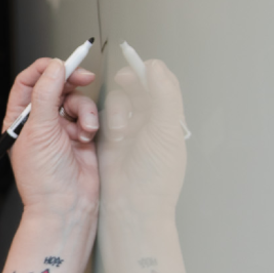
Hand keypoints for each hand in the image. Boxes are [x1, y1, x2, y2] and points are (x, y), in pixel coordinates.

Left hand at [5, 58, 99, 218]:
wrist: (66, 206)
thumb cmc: (43, 179)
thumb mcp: (40, 129)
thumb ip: (47, 94)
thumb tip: (54, 67)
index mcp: (18, 119)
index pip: (27, 82)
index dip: (44, 69)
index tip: (61, 63)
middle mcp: (38, 122)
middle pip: (55, 86)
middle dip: (70, 82)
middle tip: (84, 77)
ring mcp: (60, 128)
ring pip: (75, 99)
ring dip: (83, 110)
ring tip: (84, 128)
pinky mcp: (80, 135)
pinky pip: (87, 115)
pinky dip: (90, 122)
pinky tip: (87, 137)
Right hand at [98, 59, 187, 219]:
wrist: (131, 208)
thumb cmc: (155, 177)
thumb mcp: (166, 130)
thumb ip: (164, 94)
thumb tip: (155, 67)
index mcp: (170, 120)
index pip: (163, 84)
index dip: (150, 71)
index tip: (139, 64)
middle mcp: (150, 124)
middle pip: (140, 88)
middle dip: (131, 81)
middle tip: (124, 78)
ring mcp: (128, 131)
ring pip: (120, 101)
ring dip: (118, 107)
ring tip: (120, 128)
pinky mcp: (108, 139)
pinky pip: (103, 117)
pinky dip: (105, 120)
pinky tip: (110, 134)